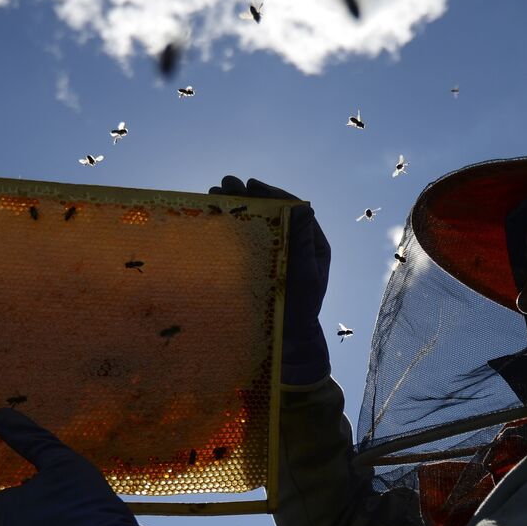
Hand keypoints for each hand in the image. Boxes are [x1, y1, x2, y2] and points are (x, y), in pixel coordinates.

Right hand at [210, 176, 331, 383]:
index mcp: (311, 243)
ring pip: (257, 223)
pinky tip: (215, 218)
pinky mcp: (260, 265)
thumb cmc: (301, 312)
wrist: (288, 341)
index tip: (252, 185)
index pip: (293, 209)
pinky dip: (232, 227)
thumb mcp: (306, 277)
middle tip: (225, 184)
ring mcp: (276, 254)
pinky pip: (246, 241)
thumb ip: (303, 244)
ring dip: (237, 207)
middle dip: (249, 195)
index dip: (272, 194)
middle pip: (272, 211)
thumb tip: (304, 206)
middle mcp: (294, 244)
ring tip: (214, 194)